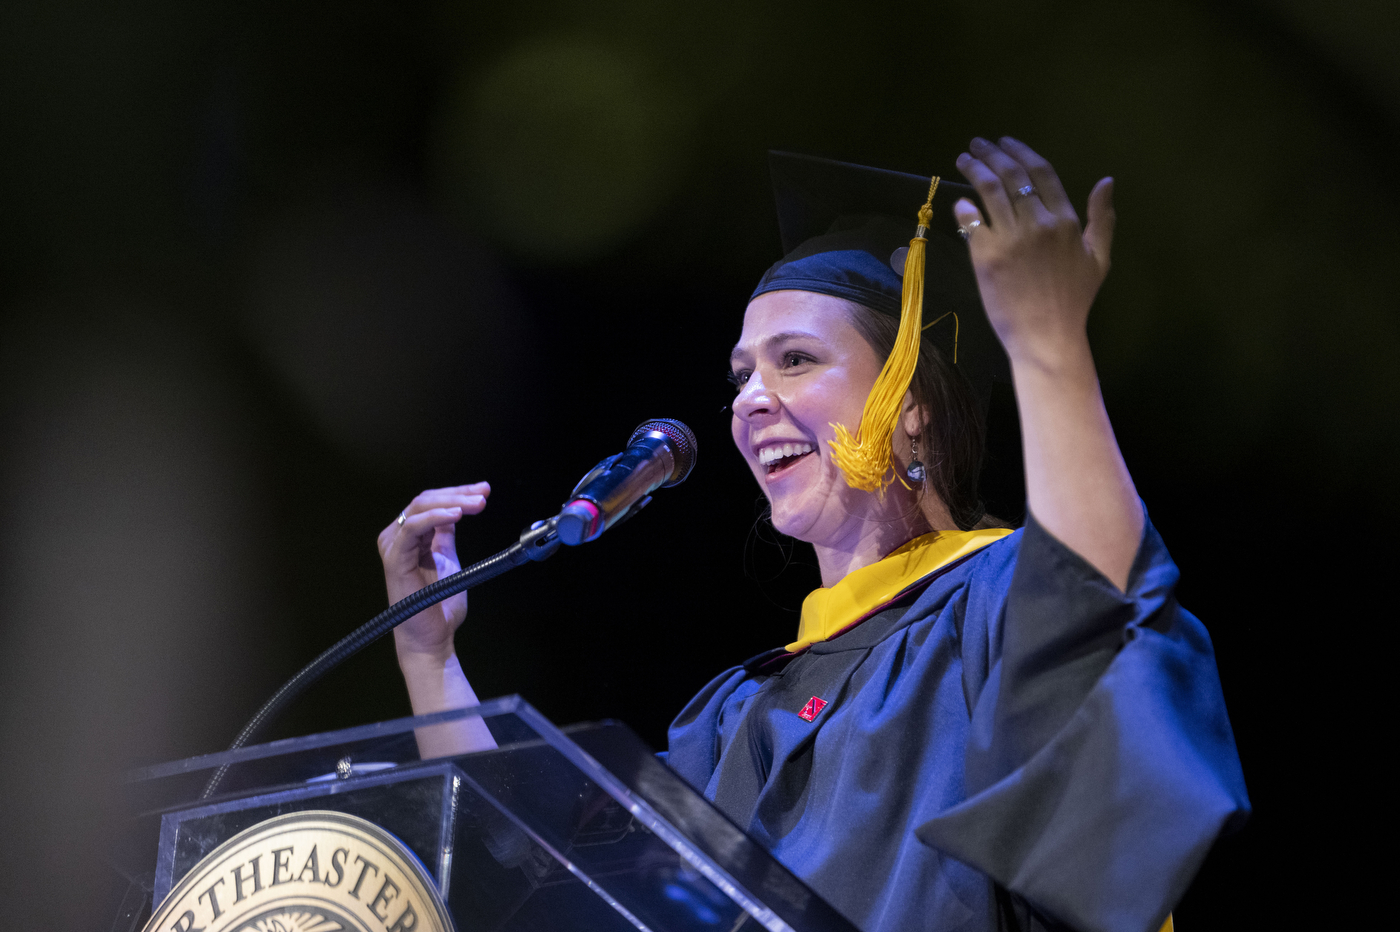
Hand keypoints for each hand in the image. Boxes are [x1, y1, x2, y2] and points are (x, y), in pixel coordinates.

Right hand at [377, 483, 490, 662]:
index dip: (458, 493)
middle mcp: (398, 537)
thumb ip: (445, 536)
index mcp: (410, 537)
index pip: (432, 502)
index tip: (484, 490)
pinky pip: (413, 528)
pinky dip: (435, 517)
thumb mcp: (448, 560)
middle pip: (426, 500)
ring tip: (477, 504)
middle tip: (483, 494)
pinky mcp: (394, 558)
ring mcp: (394, 546)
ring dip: (452, 502)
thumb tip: (456, 509)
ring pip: (420, 508)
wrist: (433, 638)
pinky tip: (456, 515)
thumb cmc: (439, 606)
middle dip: (458, 493)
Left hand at [954, 137, 1114, 367]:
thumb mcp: (1099, 258)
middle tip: (977, 145)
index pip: (1041, 173)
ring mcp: (1010, 238)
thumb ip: (1102, 218)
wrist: (1046, 335)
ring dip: (974, 170)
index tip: (1005, 142)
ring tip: (965, 160)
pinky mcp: (986, 256)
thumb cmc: (1073, 300)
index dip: (1021, 152)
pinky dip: (965, 207)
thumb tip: (1107, 180)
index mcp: (1065, 220)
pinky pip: (972, 221)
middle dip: (992, 154)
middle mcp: (1038, 223)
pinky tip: (961, 200)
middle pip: (1011, 176)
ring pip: (989, 191)